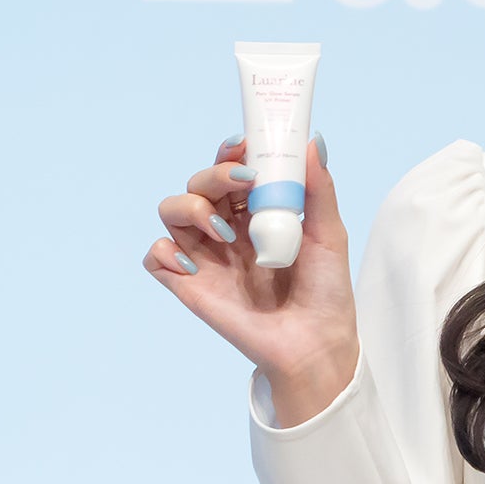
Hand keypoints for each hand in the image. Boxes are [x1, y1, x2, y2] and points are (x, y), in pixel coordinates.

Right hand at [142, 132, 358, 419]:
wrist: (315, 342)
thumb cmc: (325, 289)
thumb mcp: (328, 234)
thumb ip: (318, 189)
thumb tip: (314, 141)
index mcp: (257, 212)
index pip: (232, 171)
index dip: (230, 154)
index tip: (244, 146)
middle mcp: (227, 228)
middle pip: (199, 183)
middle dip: (214, 174)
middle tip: (242, 184)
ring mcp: (206, 255)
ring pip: (171, 209)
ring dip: (191, 208)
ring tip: (225, 232)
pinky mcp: (189, 284)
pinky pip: (156, 256)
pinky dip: (165, 250)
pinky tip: (196, 263)